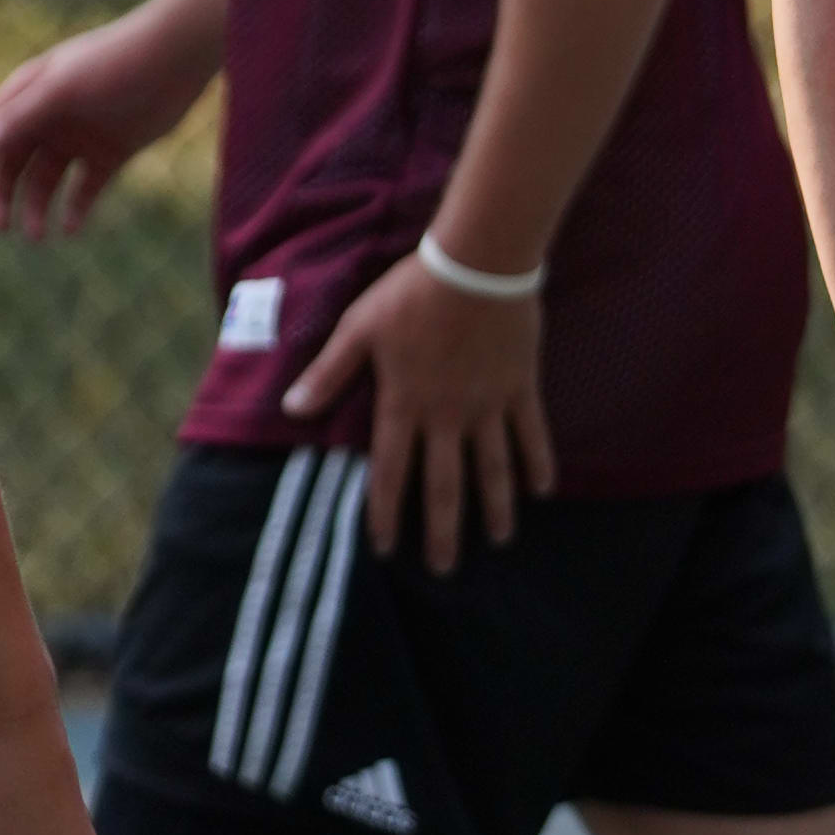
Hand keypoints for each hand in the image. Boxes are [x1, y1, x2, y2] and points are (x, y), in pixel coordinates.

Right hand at [0, 14, 175, 238]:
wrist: (177, 58)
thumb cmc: (114, 63)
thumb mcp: (63, 89)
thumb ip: (20, 116)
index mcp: (26, 94)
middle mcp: (47, 116)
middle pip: (10, 163)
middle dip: (1, 195)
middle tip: (1, 228)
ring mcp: (78, 136)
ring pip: (44, 180)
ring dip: (35, 207)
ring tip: (37, 235)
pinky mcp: (110, 152)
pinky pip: (84, 188)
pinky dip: (75, 208)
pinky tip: (70, 228)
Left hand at [284, 247, 556, 572]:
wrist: (475, 265)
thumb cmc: (410, 293)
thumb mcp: (358, 328)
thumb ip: (329, 373)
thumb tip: (292, 410)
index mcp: (403, 403)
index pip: (390, 471)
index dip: (385, 512)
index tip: (385, 548)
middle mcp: (446, 416)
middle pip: (443, 485)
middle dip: (442, 531)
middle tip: (444, 569)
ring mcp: (487, 405)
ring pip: (492, 469)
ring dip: (493, 508)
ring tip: (497, 541)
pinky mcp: (519, 388)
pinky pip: (531, 434)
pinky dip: (538, 463)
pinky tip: (542, 491)